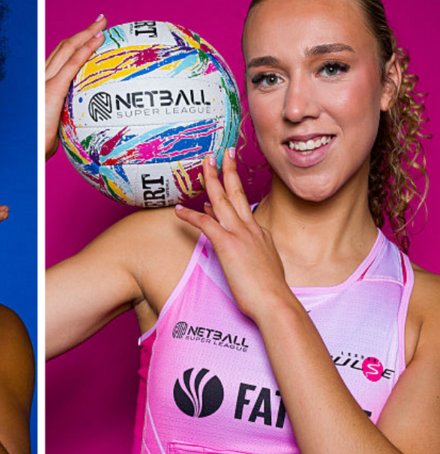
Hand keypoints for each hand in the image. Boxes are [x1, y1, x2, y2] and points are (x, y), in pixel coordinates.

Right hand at [45, 15, 106, 161]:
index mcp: (40, 88)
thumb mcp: (53, 136)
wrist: (23, 155)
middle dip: (82, 32)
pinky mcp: (52, 89)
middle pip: (62, 49)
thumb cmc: (35, 151)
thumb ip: (65, 126)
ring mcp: (44, 82)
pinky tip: (99, 40)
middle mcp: (40, 80)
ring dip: (87, 34)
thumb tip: (82, 132)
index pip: (58, 61)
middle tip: (100, 22)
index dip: (74, 46)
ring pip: (67, 49)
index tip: (90, 37)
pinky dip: (87, 49)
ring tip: (103, 24)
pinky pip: (73, 64)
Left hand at [173, 149, 293, 318]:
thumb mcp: (261, 264)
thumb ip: (249, 248)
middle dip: (228, 169)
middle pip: (237, 192)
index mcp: (260, 233)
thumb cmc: (268, 291)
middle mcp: (251, 229)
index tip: (220, 182)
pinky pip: (206, 224)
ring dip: (212, 179)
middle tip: (221, 151)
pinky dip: (191, 215)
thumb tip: (234, 238)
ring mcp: (240, 235)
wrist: (275, 302)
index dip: (228, 193)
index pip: (241, 207)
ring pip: (223, 200)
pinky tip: (178, 209)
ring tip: (203, 162)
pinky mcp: (228, 245)